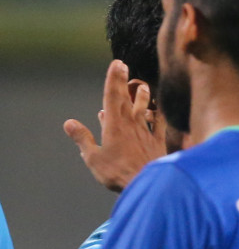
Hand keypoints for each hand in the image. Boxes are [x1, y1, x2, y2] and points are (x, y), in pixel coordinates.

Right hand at [63, 60, 164, 192]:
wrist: (149, 184)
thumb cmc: (118, 173)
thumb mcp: (93, 157)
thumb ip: (82, 139)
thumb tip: (69, 123)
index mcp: (114, 125)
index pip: (112, 96)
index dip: (114, 79)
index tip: (117, 63)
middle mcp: (132, 125)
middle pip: (127, 99)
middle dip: (124, 82)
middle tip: (125, 66)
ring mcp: (147, 133)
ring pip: (145, 109)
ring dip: (143, 97)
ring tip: (143, 86)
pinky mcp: (158, 143)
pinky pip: (158, 125)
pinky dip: (157, 116)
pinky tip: (157, 113)